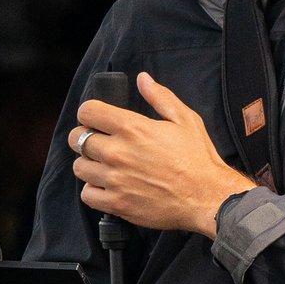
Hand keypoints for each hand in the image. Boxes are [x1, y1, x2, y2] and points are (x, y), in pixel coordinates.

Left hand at [70, 75, 251, 238]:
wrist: (208, 197)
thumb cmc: (198, 159)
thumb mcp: (185, 119)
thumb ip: (160, 96)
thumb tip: (143, 79)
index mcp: (133, 128)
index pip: (88, 111)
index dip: (89, 112)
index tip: (95, 119)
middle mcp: (119, 153)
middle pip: (77, 139)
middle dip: (85, 137)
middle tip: (99, 142)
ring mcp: (116, 180)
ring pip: (79, 167)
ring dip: (89, 164)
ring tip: (104, 165)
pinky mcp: (117, 204)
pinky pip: (87, 194)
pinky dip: (93, 190)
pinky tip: (107, 185)